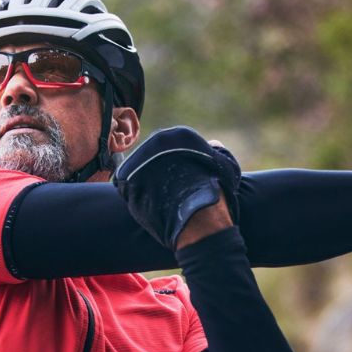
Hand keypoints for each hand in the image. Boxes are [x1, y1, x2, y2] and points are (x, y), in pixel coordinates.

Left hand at [113, 127, 240, 248]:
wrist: (197, 215)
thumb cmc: (215, 190)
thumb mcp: (226, 165)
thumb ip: (218, 151)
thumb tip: (212, 144)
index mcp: (177, 136)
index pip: (174, 148)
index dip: (180, 166)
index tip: (184, 180)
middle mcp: (155, 142)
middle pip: (155, 157)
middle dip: (161, 172)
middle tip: (171, 190)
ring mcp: (138, 160)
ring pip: (140, 170)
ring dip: (148, 183)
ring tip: (161, 200)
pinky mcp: (126, 180)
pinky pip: (126, 184)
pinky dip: (136, 193)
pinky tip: (150, 203)